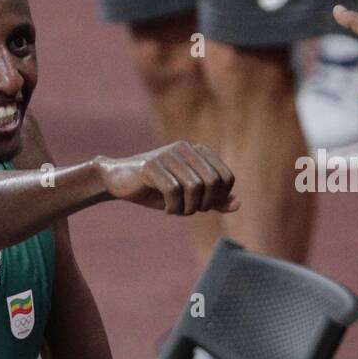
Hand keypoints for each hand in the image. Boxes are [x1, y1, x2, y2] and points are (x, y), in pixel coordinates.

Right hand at [102, 141, 239, 214]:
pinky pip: (173, 190)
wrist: (119, 181)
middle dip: (204, 204)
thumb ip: (214, 200)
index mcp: (199, 152)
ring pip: (194, 187)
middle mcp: (186, 148)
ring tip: (177, 210)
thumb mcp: (190, 197)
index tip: (202, 206)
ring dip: (188, 207)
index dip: (218, 198)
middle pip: (212, 182)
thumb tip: (238, 204)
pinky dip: (173, 207)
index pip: (226, 177)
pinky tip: (165, 209)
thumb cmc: (157, 189)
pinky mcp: (151, 164)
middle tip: (188, 210)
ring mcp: (168, 154)